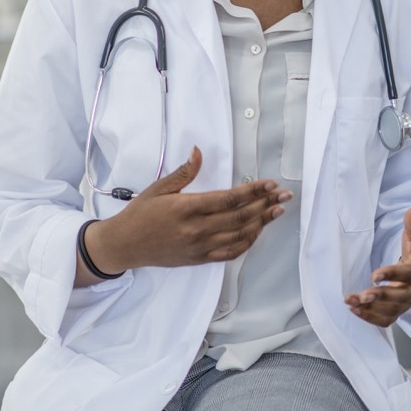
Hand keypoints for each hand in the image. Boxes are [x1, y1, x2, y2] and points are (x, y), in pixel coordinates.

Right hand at [78, 147, 292, 283]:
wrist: (124, 245)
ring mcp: (199, 247)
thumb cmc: (141, 213)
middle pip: (239, 216)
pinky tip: (258, 231)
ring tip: (278, 211)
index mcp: (186, 208)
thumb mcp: (159, 188)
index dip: (253, 191)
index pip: (228, 198)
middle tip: (285, 195)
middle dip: (266, 204)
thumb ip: (184, 172)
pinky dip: (248, 242)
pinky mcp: (200, 259)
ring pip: (239, 235)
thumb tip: (199, 151)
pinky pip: (230, 253)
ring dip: (262, 223)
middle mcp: (196, 229)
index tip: (270, 183)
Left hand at [344, 208, 410, 326]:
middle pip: (402, 297)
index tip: (374, 275)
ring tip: (351, 302)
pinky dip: (371, 318)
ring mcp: (410, 301)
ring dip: (371, 309)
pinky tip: (355, 310)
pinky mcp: (401, 308)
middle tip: (362, 295)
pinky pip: (388, 319)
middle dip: (382, 298)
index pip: (410, 274)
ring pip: (393, 311)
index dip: (393, 275)